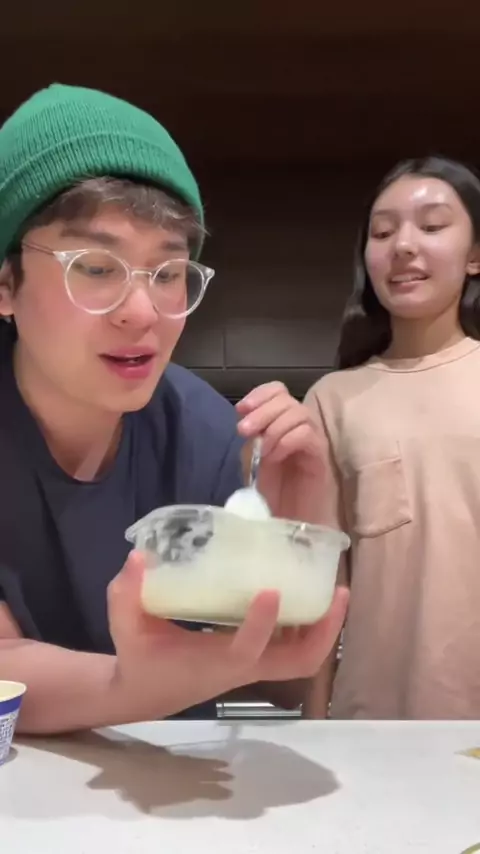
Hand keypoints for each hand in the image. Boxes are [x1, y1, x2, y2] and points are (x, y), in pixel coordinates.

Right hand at [108, 551, 348, 719]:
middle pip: (298, 663)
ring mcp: (252, 666)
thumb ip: (126, 594)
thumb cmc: (138, 659)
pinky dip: (306, 625)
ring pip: (302, 658)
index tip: (271, 589)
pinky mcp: (253, 659)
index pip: (247, 650)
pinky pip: (291, 648)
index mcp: (215, 664)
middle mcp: (242, 668)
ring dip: (322, 628)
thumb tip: (138, 556)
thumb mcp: (125, 627)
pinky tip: (304, 592)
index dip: (262, 624)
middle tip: (337, 591)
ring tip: (333, 589)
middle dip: (324, 631)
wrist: (144, 692)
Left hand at [236, 382, 327, 523]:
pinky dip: (286, 441)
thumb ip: (252, 435)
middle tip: (244, 431)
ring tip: (262, 451)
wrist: (284, 520)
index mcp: (282, 422)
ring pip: (299, 413)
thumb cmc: (270, 490)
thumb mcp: (252, 457)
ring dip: (274, 428)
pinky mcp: (321, 456)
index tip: (241, 410)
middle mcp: (300, 426)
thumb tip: (246, 417)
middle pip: (287, 399)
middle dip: (262, 411)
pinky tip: (275, 457)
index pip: (278, 390)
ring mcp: (313, 439)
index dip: (260, 394)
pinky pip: (307, 434)